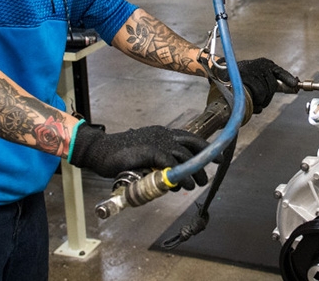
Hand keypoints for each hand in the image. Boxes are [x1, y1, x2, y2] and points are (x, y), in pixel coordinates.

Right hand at [68, 124, 209, 189]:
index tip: (218, 157)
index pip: (190, 138)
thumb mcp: (144, 157)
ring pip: (184, 157)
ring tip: (195, 186)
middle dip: (203, 162)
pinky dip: (178, 176)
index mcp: (162, 133)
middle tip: (206, 178)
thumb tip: (173, 179)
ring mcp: (157, 141)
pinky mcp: (150, 151)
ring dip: (192, 173)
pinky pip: (170, 164)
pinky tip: (181, 185)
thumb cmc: (120, 156)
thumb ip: (158, 164)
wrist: (100, 151)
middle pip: (192, 146)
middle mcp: (163, 134)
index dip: (205, 148)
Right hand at [235, 58, 297, 113]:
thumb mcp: (255, 76)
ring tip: (255, 103)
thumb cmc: (239, 76)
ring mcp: (254, 69)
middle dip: (268, 97)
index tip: (295, 85)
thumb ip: (266, 84)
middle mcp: (262, 65)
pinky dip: (256, 100)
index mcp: (266, 64)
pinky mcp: (247, 75)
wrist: (221, 72)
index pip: (280, 72)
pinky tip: (253, 102)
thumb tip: (284, 91)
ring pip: (265, 90)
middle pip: (273, 85)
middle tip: (261, 103)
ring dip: (261, 100)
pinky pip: (258, 91)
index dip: (288, 79)